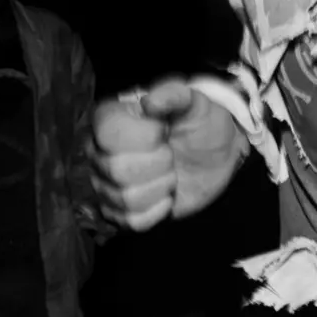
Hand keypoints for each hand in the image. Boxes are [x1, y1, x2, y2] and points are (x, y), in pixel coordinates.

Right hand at [91, 78, 246, 230]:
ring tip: (171, 172)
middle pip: (116, 169)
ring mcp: (106, 185)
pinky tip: (166, 195)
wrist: (217, 156)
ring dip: (161, 185)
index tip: (165, 129)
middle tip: (171, 153)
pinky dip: (158, 209)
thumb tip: (150, 103)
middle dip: (159, 162)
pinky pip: (132, 222)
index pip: (109, 132)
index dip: (145, 135)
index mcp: (111, 119)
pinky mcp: (119, 214)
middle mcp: (99, 153)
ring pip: (125, 198)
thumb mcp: (195, 101)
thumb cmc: (200, 122)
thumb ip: (175, 94)